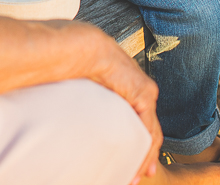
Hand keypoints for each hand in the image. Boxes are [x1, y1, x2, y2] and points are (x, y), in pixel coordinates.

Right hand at [83, 28, 162, 183]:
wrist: (79, 47)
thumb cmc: (71, 60)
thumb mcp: (81, 89)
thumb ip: (86, 101)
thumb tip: (69, 115)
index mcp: (125, 84)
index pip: (137, 120)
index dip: (135, 144)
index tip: (127, 165)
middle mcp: (139, 88)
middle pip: (147, 129)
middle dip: (143, 156)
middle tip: (135, 178)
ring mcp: (144, 91)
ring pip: (150, 133)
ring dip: (144, 159)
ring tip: (135, 178)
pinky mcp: (144, 95)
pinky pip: (148, 130)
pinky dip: (145, 151)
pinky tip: (138, 167)